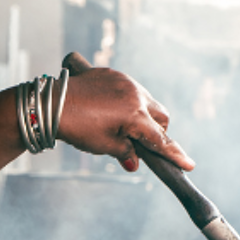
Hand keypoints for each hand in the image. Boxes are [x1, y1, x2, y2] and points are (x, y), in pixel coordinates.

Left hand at [56, 65, 196, 172]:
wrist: (50, 104)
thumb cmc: (77, 127)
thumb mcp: (104, 145)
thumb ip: (126, 153)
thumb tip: (135, 163)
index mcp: (136, 115)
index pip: (160, 139)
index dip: (174, 154)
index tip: (188, 165)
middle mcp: (136, 95)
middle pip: (161, 116)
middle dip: (157, 131)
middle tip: (142, 143)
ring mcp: (125, 82)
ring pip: (147, 101)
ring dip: (143, 115)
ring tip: (122, 127)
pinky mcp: (112, 74)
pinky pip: (130, 89)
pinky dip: (128, 102)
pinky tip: (110, 110)